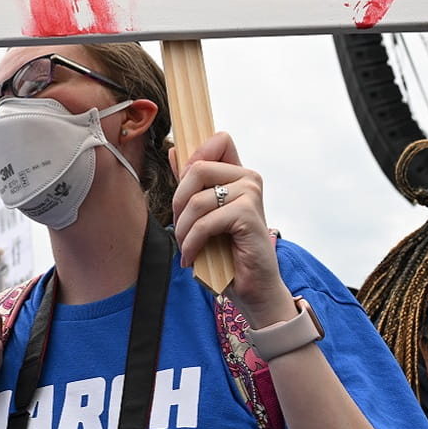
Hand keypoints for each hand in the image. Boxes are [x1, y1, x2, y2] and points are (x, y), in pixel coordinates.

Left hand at [169, 132, 291, 326]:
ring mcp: (251, 195)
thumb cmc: (229, 253)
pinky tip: (191, 258)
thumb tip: (173, 150)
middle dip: (178, 201)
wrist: (254, 289)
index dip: (193, 156)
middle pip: (196, 168)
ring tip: (185, 248)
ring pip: (196, 200)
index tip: (183, 186)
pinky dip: (192, 243)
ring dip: (183, 229)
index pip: (218, 140)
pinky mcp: (248, 215)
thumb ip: (191, 184)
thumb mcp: (204, 214)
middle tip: (179, 228)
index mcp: (240, 173)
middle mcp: (249, 178)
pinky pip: (205, 222)